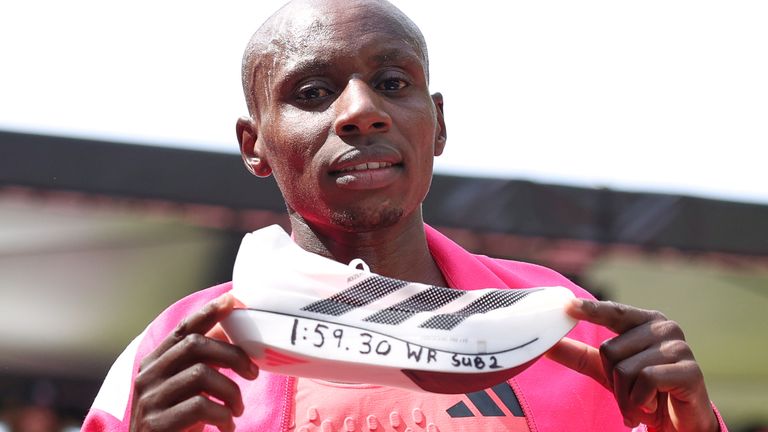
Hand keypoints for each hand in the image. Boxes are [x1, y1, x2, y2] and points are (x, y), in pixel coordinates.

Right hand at [129, 294, 258, 431]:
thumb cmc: (175, 420)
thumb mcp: (184, 387)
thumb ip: (200, 362)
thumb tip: (231, 331)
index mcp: (154, 362)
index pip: (183, 330)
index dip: (208, 313)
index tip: (232, 301)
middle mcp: (148, 376)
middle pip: (196, 346)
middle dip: (232, 355)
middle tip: (252, 373)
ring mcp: (150, 399)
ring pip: (201, 374)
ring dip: (230, 391)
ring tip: (237, 409)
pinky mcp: (156, 423)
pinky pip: (200, 406)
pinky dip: (222, 416)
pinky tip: (226, 426)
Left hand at [546, 299, 717, 431]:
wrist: (681, 422)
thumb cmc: (644, 389)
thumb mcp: (607, 371)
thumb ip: (579, 354)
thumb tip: (547, 344)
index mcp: (644, 321)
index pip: (613, 311)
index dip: (590, 310)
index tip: (567, 305)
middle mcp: (664, 327)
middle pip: (610, 350)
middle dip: (613, 380)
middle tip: (631, 392)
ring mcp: (679, 347)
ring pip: (625, 369)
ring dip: (626, 396)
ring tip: (641, 402)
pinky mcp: (690, 370)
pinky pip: (646, 381)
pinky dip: (641, 401)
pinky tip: (652, 407)